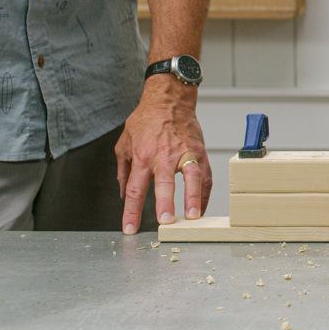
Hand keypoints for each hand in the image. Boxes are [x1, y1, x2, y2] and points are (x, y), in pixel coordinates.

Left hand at [115, 78, 211, 233]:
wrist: (169, 100)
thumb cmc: (147, 120)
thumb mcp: (124, 143)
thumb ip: (124, 171)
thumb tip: (124, 194)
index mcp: (143, 156)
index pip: (135, 189)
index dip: (131, 212)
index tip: (130, 229)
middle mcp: (164, 155)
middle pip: (165, 183)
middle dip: (165, 204)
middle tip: (166, 222)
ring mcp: (185, 153)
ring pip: (192, 177)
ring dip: (193, 198)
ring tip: (194, 216)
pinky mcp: (199, 151)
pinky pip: (205, 174)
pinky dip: (204, 192)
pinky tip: (201, 206)